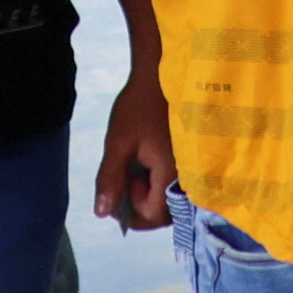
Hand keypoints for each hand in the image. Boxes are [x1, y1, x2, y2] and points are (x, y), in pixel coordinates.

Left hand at [90, 81, 175, 231]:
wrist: (160, 78)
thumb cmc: (137, 108)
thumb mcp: (117, 143)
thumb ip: (110, 178)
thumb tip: (102, 213)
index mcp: (170, 173)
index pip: (153, 214)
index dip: (133, 207)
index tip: (123, 180)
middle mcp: (186, 176)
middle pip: (165, 213)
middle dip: (141, 205)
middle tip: (126, 180)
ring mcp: (190, 169)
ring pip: (171, 202)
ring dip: (150, 196)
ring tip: (135, 172)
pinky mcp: (189, 162)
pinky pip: (175, 187)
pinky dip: (158, 185)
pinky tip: (147, 166)